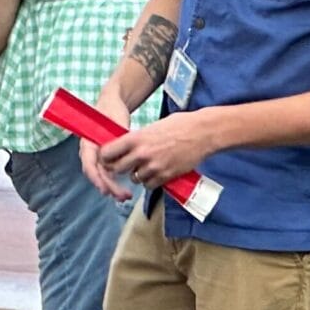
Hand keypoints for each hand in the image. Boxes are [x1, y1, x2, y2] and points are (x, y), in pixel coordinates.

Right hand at [79, 116, 134, 201]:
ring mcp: (97, 157)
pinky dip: (115, 183)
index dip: (96, 179)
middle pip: (97, 174)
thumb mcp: (114, 123)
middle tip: (123, 196)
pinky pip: (108, 174)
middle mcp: (90, 153)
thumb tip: (122, 156)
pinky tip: (126, 191)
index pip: (89, 165)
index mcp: (87, 144)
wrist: (112, 106)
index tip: (105, 190)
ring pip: (102, 177)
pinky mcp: (105, 159)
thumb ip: (116, 139)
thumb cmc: (112, 112)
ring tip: (126, 196)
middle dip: (109, 187)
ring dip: (113, 188)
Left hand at [96, 109, 221, 190]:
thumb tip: (128, 145)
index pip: (108, 152)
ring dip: (136, 175)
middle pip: (118, 168)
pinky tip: (155, 173)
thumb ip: (139, 138)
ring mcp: (154, 167)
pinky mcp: (165, 176)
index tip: (108, 157)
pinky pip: (149, 185)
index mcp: (137, 138)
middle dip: (119, 167)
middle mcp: (142, 154)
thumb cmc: (180, 125)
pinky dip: (149, 182)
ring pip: (134, 178)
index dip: (106, 156)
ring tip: (145, 167)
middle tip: (123, 165)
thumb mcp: (154, 126)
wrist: (203, 132)